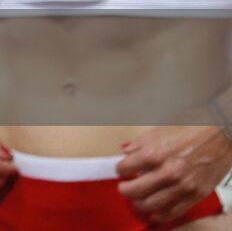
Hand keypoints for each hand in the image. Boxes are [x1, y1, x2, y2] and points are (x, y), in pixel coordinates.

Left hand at [117, 124, 231, 222]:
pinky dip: (161, 215)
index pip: (124, 168)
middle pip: (134, 191)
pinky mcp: (197, 194)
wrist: (222, 132)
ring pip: (151, 205)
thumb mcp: (159, 129)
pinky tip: (155, 213)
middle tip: (125, 187)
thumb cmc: (193, 126)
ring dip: (140, 203)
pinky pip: (175, 211)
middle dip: (125, 189)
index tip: (123, 169)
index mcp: (154, 153)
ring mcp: (183, 185)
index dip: (121, 169)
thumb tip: (126, 151)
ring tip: (137, 199)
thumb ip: (140, 143)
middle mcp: (167, 172)